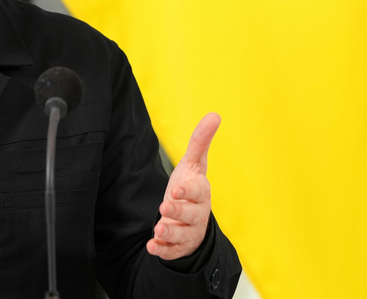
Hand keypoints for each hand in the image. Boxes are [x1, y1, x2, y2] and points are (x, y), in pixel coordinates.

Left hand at [146, 112, 220, 259]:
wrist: (191, 221)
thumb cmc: (191, 189)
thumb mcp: (193, 164)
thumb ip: (200, 142)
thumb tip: (215, 115)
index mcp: (201, 193)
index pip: (198, 192)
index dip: (189, 191)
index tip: (177, 189)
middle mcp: (198, 214)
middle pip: (191, 214)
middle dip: (178, 212)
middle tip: (165, 207)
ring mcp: (188, 232)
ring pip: (182, 235)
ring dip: (170, 232)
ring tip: (158, 228)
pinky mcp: (178, 247)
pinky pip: (172, 251)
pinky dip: (162, 250)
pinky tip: (152, 246)